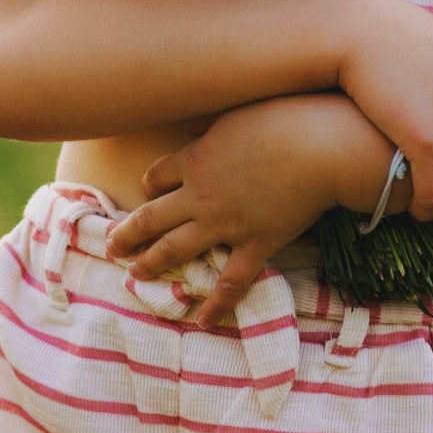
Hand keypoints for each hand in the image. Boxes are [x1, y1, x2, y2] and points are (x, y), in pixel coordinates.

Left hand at [106, 93, 388, 327]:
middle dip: (128, 234)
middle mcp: (200, 196)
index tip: (146, 194)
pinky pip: (230, 282)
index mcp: (195, 159)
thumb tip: (195, 116)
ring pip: (176, 250)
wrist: (320, 145)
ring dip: (152, 264)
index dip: (148, 187)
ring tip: (135, 276)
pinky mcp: (256, 244)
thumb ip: (211, 121)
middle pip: (151, 218)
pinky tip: (202, 320)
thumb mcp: (236, 111)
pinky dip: (215, 304)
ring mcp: (226, 223)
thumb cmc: (283, 116)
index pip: (156, 176)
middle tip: (111, 246)